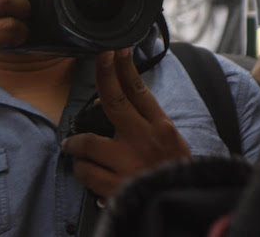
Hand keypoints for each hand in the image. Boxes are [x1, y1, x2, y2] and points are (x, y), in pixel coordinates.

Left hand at [61, 49, 190, 199]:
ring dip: (76, 143)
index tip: (114, 50)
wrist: (187, 208)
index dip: (124, 67)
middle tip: (98, 59)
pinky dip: (81, 169)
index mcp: (160, 129)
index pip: (139, 91)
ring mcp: (129, 164)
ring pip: (88, 141)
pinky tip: (83, 169)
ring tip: (72, 145)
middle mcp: (145, 141)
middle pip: (115, 100)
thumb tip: (104, 101)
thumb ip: (143, 122)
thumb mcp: (169, 143)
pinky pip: (85, 171)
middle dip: (104, 75)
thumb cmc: (174, 173)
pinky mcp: (116, 187)